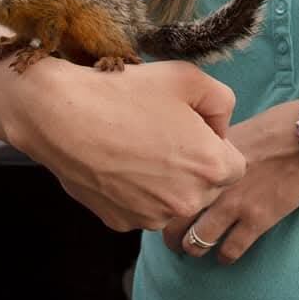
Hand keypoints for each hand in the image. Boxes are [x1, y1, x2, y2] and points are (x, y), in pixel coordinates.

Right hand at [0, 49, 245, 231]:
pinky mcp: (122, 223)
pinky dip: (135, 189)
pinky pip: (141, 207)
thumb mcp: (187, 77)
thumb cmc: (127, 91)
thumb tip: (221, 127)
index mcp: (211, 166)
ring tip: (136, 144)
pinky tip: (117, 161)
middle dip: (193, 163)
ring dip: (165, 179)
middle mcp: (186, 201)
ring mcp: (152, 217)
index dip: (214, 143)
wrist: (63, 115)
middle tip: (161, 132)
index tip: (190, 126)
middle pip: (206, 186)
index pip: (235, 165)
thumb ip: (222, 101)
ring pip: (173, 199)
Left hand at [163, 100, 298, 263]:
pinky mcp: (256, 220)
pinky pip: (230, 249)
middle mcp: (213, 183)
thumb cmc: (272, 126)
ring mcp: (234, 204)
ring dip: (192, 248)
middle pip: (176, 217)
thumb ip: (211, 148)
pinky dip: (224, 256)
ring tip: (192, 249)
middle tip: (170, 237)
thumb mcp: (233, 128)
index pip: (171, 184)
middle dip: (170, 232)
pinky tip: (224, 254)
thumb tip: (199, 156)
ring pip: (197, 240)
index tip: (164, 203)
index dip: (164, 197)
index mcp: (205, 158)